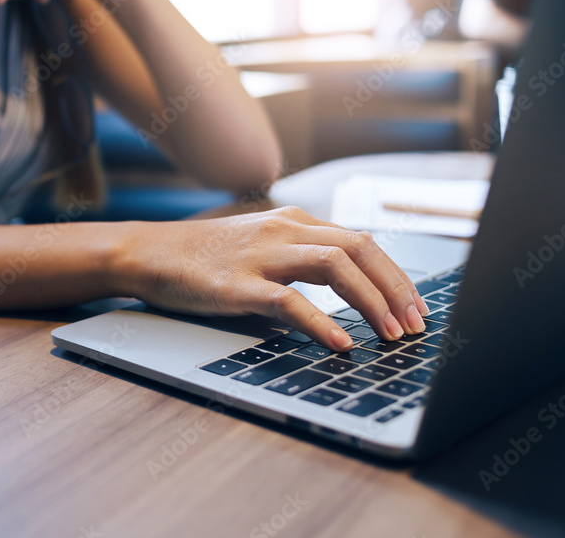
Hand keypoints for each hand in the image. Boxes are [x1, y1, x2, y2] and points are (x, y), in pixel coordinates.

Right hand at [120, 207, 431, 350]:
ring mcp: (260, 255)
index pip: (361, 241)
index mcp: (293, 221)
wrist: (148, 253)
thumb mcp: (260, 248)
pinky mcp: (237, 284)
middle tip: (416, 325)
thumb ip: (299, 262)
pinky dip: (320, 323)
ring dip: (372, 302)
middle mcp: (283, 230)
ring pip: (334, 267)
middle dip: (396, 288)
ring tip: (392, 335)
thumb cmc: (204, 257)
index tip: (416, 307)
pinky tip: (340, 343)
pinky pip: (288, 300)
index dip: (395, 275)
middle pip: (359, 249)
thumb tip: (346, 298)